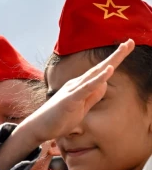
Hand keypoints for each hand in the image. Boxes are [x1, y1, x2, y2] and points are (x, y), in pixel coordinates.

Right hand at [20, 39, 134, 144]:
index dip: (114, 61)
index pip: (100, 72)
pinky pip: (86, 88)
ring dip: (110, 62)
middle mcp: (76, 84)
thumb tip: (104, 83)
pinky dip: (98, 79)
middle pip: (100, 68)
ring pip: (95, 74)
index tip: (126, 48)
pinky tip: (108, 71)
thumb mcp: (81, 108)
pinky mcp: (70, 100)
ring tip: (124, 49)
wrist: (37, 127)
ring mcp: (72, 91)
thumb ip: (93, 96)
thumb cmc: (58, 119)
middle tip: (131, 42)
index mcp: (79, 86)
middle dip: (116, 55)